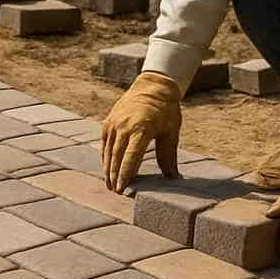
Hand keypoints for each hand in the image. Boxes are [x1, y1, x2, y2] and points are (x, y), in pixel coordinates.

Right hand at [101, 71, 181, 192]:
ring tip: (109, 185)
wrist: (153, 86)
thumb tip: (174, 178)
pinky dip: (105, 156)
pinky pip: (105, 143)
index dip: (126, 174)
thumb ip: (168, 156)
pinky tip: (107, 168)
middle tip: (116, 192)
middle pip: (116, 156)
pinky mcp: (109, 121)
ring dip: (107, 169)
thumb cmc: (166, 110)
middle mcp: (124, 126)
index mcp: (141, 128)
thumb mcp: (171, 132)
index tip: (123, 189)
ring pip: (108, 151)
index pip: (131, 157)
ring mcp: (114, 123)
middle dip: (115, 176)